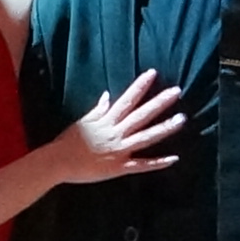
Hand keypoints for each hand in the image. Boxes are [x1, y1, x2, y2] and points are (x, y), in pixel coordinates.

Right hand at [43, 69, 191, 186]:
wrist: (57, 162)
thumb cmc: (66, 143)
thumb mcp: (82, 122)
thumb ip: (97, 110)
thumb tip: (106, 97)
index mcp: (107, 120)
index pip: (127, 99)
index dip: (140, 86)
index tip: (153, 73)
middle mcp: (116, 132)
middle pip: (142, 115)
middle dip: (160, 102)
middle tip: (177, 91)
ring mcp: (119, 150)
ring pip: (146, 137)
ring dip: (164, 128)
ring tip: (182, 119)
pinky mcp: (119, 167)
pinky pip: (142, 165)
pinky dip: (158, 163)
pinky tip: (174, 158)